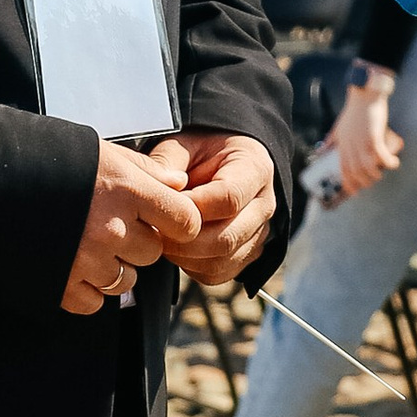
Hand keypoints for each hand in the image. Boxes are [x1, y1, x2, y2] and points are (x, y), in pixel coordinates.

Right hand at [60, 140, 201, 315]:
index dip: (176, 222)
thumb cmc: (43, 158)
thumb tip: (179, 186)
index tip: (160, 218)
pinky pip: (95, 302)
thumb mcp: (99, 152)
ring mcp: (87, 259)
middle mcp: (112, 227)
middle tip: (107, 225)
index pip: (185, 221)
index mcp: (125, 188)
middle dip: (136, 243)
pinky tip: (68, 265)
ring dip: (112, 269)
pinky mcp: (62, 285)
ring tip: (84, 245)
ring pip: (126, 282)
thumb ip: (143, 170)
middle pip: (152, 253)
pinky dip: (85, 290)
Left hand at [159, 129, 278, 285]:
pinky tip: (177, 247)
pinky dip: (191, 267)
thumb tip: (154, 188)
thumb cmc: (204, 150)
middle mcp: (263, 206)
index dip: (191, 208)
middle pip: (226, 238)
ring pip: (221, 262)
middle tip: (153, 228)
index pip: (228, 198)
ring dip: (184, 256)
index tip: (164, 205)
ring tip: (162, 236)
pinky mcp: (247, 255)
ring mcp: (258, 234)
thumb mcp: (184, 142)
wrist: (225, 162)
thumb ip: (168, 162)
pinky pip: (218, 274)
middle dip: (182, 240)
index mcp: (254, 169)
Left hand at [334, 82, 403, 198]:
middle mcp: (350, 145)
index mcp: (342, 144)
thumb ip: (330, 140)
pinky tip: (393, 163)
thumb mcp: (338, 127)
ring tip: (381, 174)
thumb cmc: (353, 111)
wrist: (365, 94)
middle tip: (371, 182)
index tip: (354, 191)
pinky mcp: (374, 135)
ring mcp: (362, 141)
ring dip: (375, 175)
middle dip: (363, 182)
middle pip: (355, 171)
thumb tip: (320, 152)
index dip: (348, 183)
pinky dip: (388, 162)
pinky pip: (381, 155)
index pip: (343, 169)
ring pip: (367, 167)